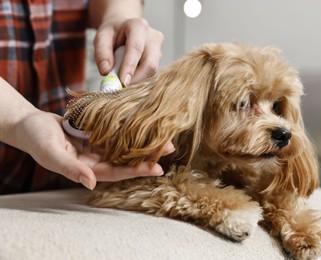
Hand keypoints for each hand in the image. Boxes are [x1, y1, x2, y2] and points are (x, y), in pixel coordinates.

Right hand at [17, 111, 173, 189]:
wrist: (29, 123)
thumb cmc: (36, 139)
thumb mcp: (50, 153)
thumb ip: (70, 169)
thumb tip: (91, 183)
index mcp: (86, 169)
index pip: (116, 172)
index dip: (136, 171)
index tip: (157, 168)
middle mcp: (95, 159)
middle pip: (125, 159)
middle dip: (146, 155)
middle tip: (169, 148)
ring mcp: (97, 146)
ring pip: (124, 145)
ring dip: (142, 141)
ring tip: (163, 135)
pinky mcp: (96, 132)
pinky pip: (116, 131)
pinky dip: (130, 128)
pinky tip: (144, 123)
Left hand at [94, 17, 163, 85]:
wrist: (124, 28)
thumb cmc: (113, 33)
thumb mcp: (101, 37)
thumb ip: (101, 53)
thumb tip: (106, 72)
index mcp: (138, 26)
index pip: (136, 48)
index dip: (130, 67)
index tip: (122, 82)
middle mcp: (153, 36)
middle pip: (150, 63)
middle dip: (136, 78)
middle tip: (121, 86)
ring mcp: (158, 48)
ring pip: (152, 70)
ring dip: (136, 78)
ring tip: (122, 75)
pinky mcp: (158, 58)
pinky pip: (150, 72)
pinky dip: (138, 77)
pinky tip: (129, 73)